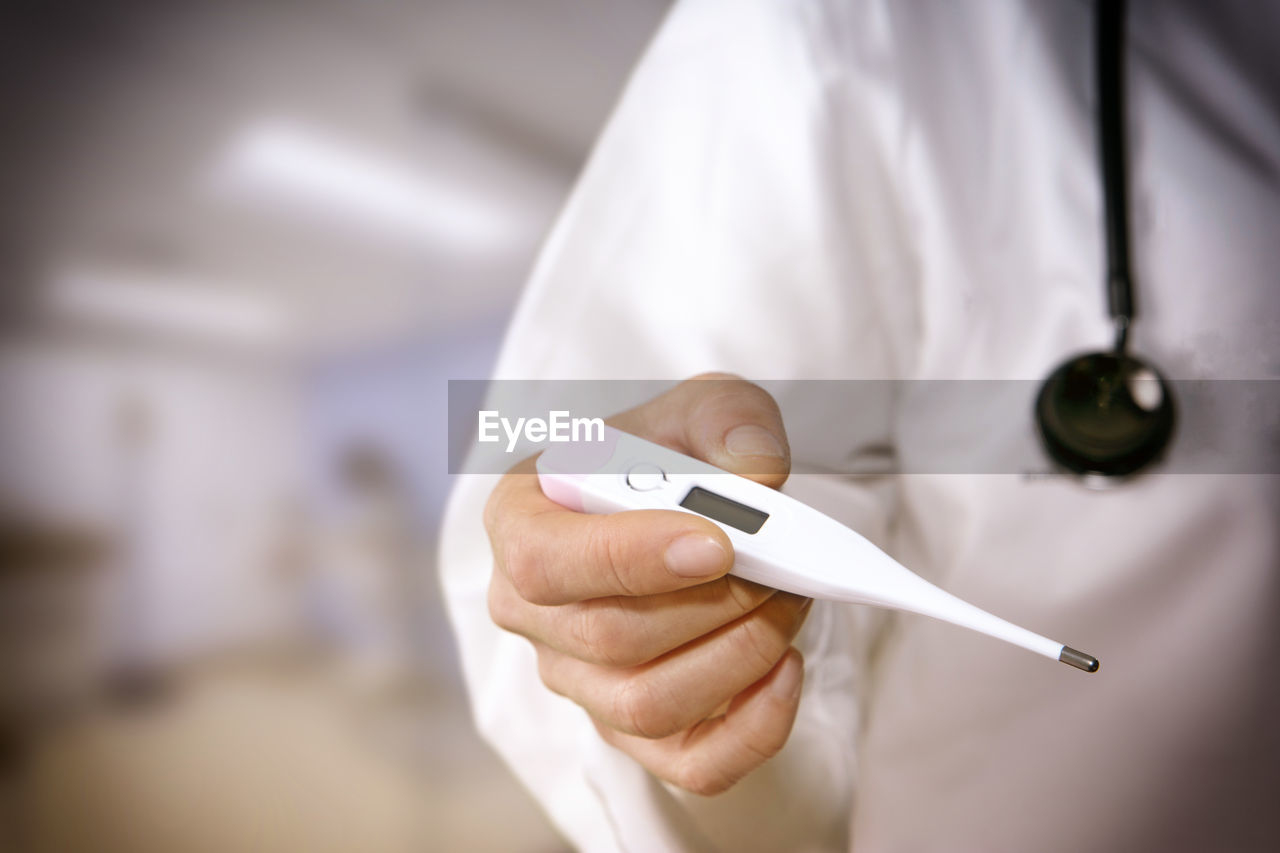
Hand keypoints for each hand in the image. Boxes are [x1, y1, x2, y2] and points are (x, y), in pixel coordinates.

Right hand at [484, 374, 809, 795]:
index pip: (543, 562)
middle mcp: (531, 612)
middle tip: (780, 567)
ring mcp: (577, 680)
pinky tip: (787, 669)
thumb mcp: (700, 406)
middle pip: (608, 637)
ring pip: (648, 704)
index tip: (715, 544)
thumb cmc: (673, 456)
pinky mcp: (632, 727)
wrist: (683, 507)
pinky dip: (751, 729)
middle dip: (714, 604)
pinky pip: (688, 765)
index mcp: (521, 521)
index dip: (626, 560)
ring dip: (739, 655)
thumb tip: (757, 477)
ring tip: (790, 601)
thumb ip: (726, 419)